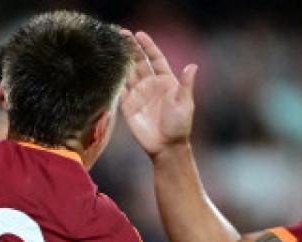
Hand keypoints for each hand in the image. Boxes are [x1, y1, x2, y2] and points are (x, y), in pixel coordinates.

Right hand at [120, 30, 197, 157]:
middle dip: (131, 48)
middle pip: (139, 62)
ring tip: (112, 46)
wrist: (166, 147)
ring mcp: (139, 95)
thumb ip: (186, 84)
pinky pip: (120, 89)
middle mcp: (151, 85)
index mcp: (166, 82)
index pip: (155, 59)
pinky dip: (114, 79)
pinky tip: (108, 68)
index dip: (148, 46)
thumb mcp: (185, 103)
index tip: (139, 34)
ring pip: (128, 73)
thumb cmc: (179, 126)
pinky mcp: (129, 106)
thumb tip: (193, 66)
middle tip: (121, 34)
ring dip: (121, 60)